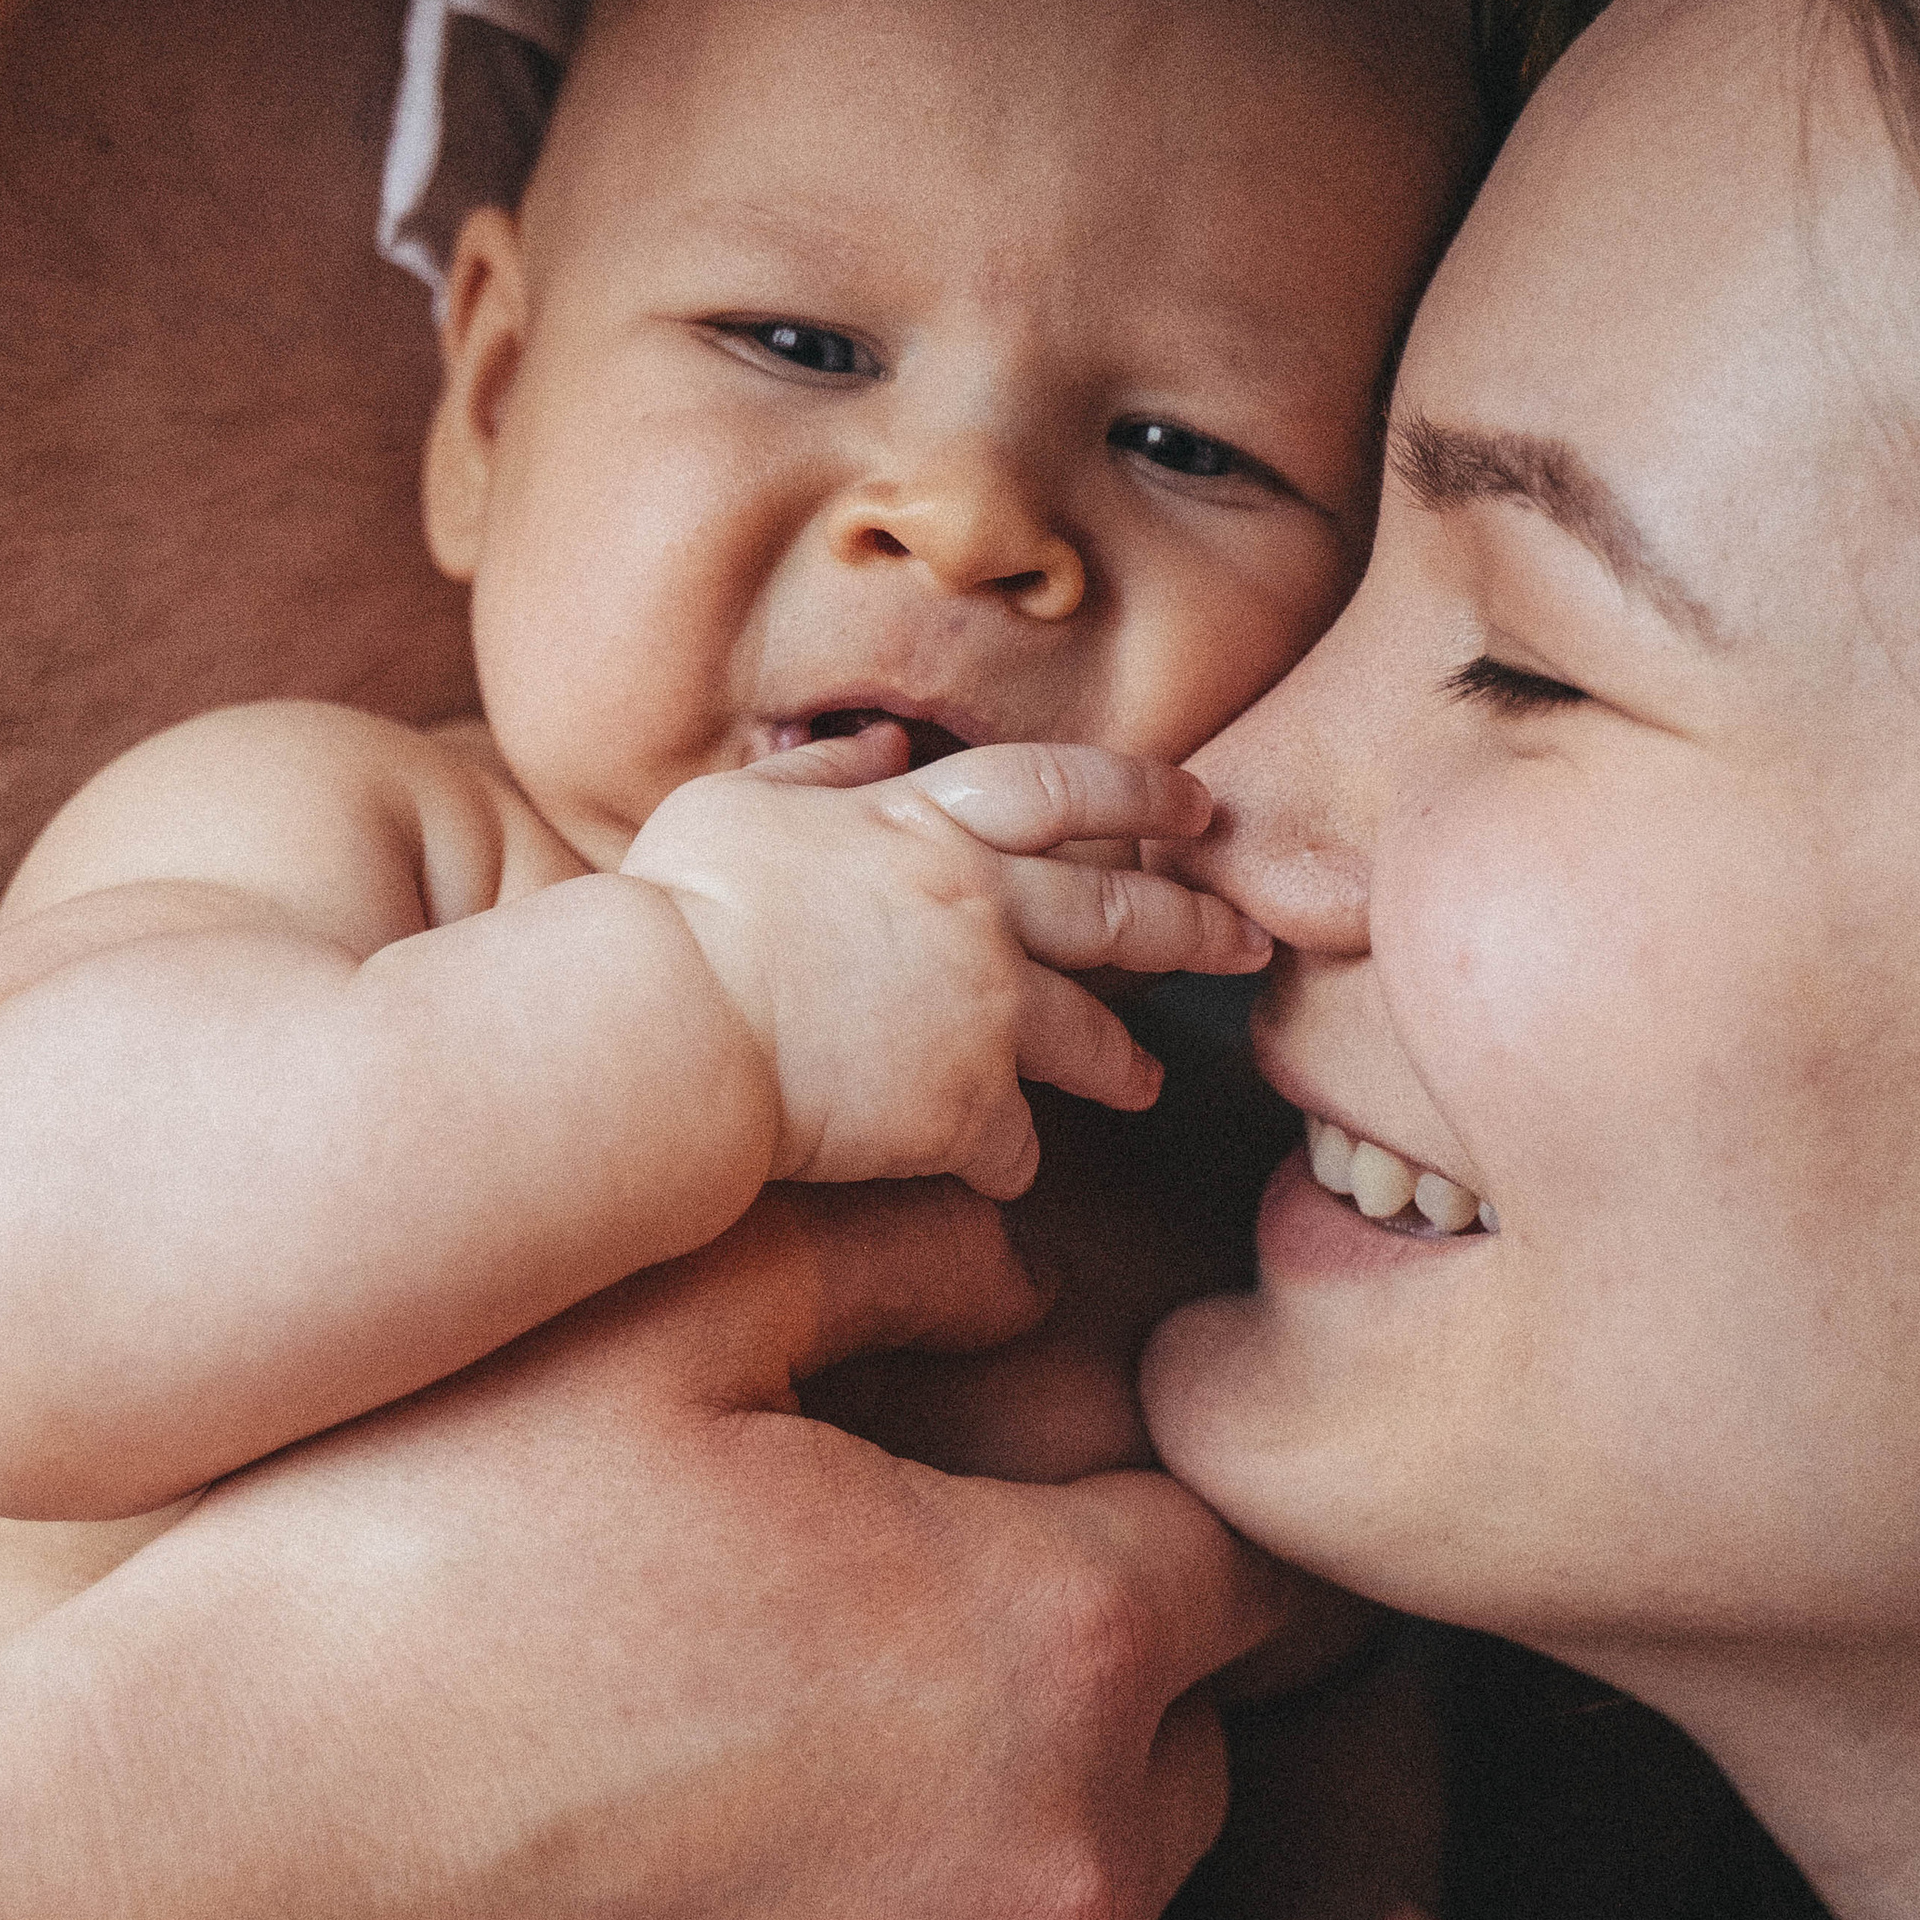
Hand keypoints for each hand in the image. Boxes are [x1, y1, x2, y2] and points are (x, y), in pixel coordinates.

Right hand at [0, 1186, 1287, 1919]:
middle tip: (875, 1693)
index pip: (1245, 1570)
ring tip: (821, 1882)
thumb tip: (1021, 1247)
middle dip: (1080, 1719)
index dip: (1158, 1530)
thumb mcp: (624, 1335)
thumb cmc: (377, 1603)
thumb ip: (872, 1247)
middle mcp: (1072, 1900)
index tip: (1064, 1536)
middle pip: (1181, 1779)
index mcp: (1047, 1644)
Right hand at [622, 723, 1267, 1197]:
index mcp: (926, 823)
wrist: (674, 1023)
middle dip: (1193, 926)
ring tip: (1147, 1083)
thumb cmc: (682, 908)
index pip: (1062, 789)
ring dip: (1123, 1060)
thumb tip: (877, 746)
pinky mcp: (966, 1107)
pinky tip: (1009, 1173)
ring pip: (1088, 1034)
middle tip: (1245, 942)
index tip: (1194, 806)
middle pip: (1115, 912)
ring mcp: (984, 1008)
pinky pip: (1015, 1141)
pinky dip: (1012, 1158)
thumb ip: (822, 772)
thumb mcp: (741, 803)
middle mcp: (978, 906)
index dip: (1139, 792)